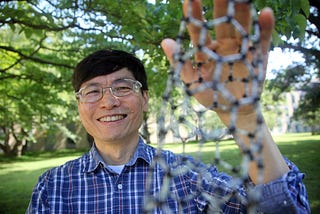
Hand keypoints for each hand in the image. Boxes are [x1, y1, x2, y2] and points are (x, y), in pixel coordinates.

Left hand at [161, 0, 273, 125]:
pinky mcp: (258, 56)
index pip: (198, 29)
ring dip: (242, 8)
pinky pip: (262, 39)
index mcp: (206, 50)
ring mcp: (241, 48)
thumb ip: (180, 63)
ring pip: (242, 24)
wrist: (233, 111)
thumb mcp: (193, 83)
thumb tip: (165, 41)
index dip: (194, 14)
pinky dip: (265, 27)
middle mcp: (223, 44)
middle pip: (221, 21)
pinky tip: (266, 13)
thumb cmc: (211, 97)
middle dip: (220, 4)